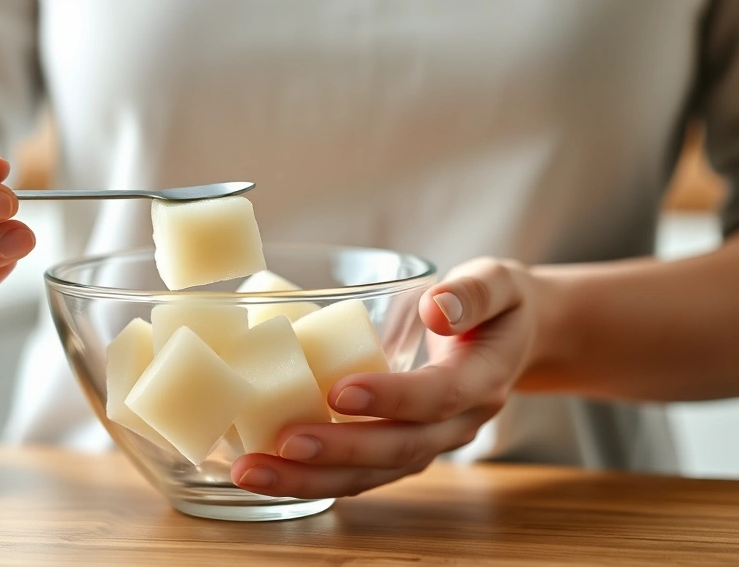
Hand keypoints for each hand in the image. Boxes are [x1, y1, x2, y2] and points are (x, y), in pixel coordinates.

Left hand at [231, 258, 546, 498]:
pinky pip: (355, 474)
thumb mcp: (497, 281)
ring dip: (308, 478)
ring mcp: (424, 445)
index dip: (391, 397)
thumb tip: (437, 308)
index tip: (339, 390)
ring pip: (370, 474)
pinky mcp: (395, 452)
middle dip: (338, 451)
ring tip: (251, 471)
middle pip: (397, 450)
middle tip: (282, 441)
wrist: (508, 340)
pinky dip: (307, 478)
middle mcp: (454, 426)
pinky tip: (261, 469)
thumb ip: (473, 292)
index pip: (437, 397)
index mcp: (480, 382)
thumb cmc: (494, 305)